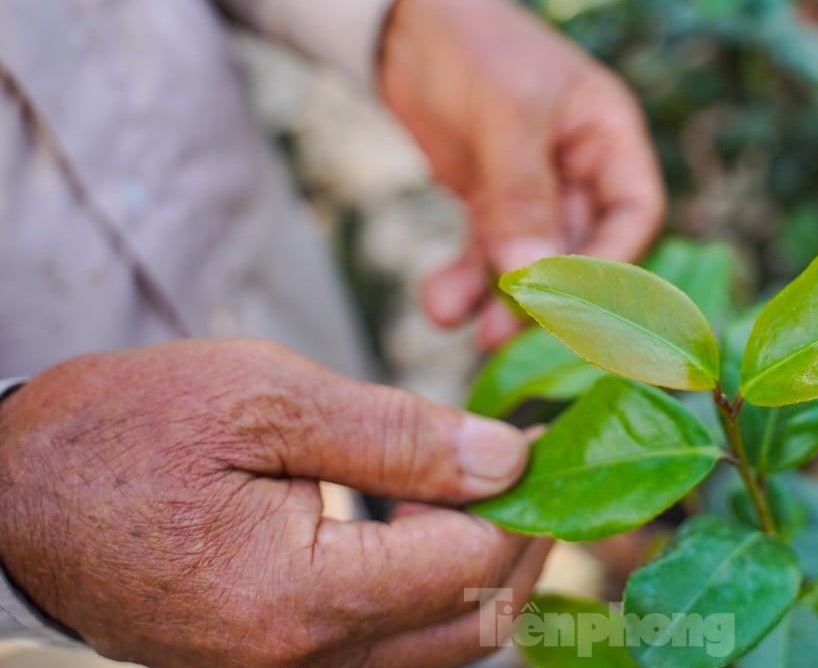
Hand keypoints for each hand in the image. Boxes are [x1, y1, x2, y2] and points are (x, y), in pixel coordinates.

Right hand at [0, 340, 549, 666]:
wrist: (17, 495)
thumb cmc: (125, 432)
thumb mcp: (262, 400)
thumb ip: (397, 434)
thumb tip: (506, 459)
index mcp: (294, 600)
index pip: (466, 566)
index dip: (522, 501)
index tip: (540, 438)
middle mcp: (297, 664)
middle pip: (471, 625)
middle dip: (520, 542)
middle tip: (526, 463)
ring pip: (439, 644)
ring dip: (480, 565)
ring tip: (475, 480)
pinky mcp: (278, 665)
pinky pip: (390, 643)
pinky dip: (429, 584)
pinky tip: (422, 517)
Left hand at [378, 0, 664, 347]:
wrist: (399, 26)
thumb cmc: (472, 47)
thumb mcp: (503, 114)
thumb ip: (521, 196)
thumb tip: (534, 274)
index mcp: (606, 136)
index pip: (633, 214)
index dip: (611, 264)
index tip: (573, 303)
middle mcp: (579, 169)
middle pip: (582, 249)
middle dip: (549, 293)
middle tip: (516, 331)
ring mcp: (532, 191)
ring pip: (530, 261)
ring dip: (504, 299)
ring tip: (477, 332)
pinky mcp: (489, 204)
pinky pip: (485, 254)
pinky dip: (466, 282)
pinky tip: (442, 305)